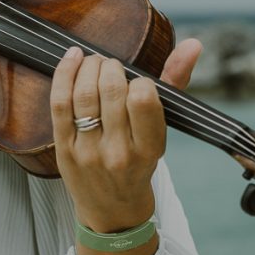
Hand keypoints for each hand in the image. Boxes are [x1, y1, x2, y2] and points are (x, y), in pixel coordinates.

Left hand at [50, 38, 202, 233]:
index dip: (139, 80)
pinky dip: (64, 74)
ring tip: (94, 63)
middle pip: (111, 90)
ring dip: (89, 67)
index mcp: (149, 148)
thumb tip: (194, 44)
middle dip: (110, 67)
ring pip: (84, 94)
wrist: (113, 211)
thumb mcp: (162, 131)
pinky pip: (59, 103)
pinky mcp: (64, 148)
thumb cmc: (140, 163)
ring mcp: (88, 151)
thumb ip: (175, 84)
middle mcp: (118, 152)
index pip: (143, 99)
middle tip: (111, 65)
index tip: (137, 81)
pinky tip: (71, 59)